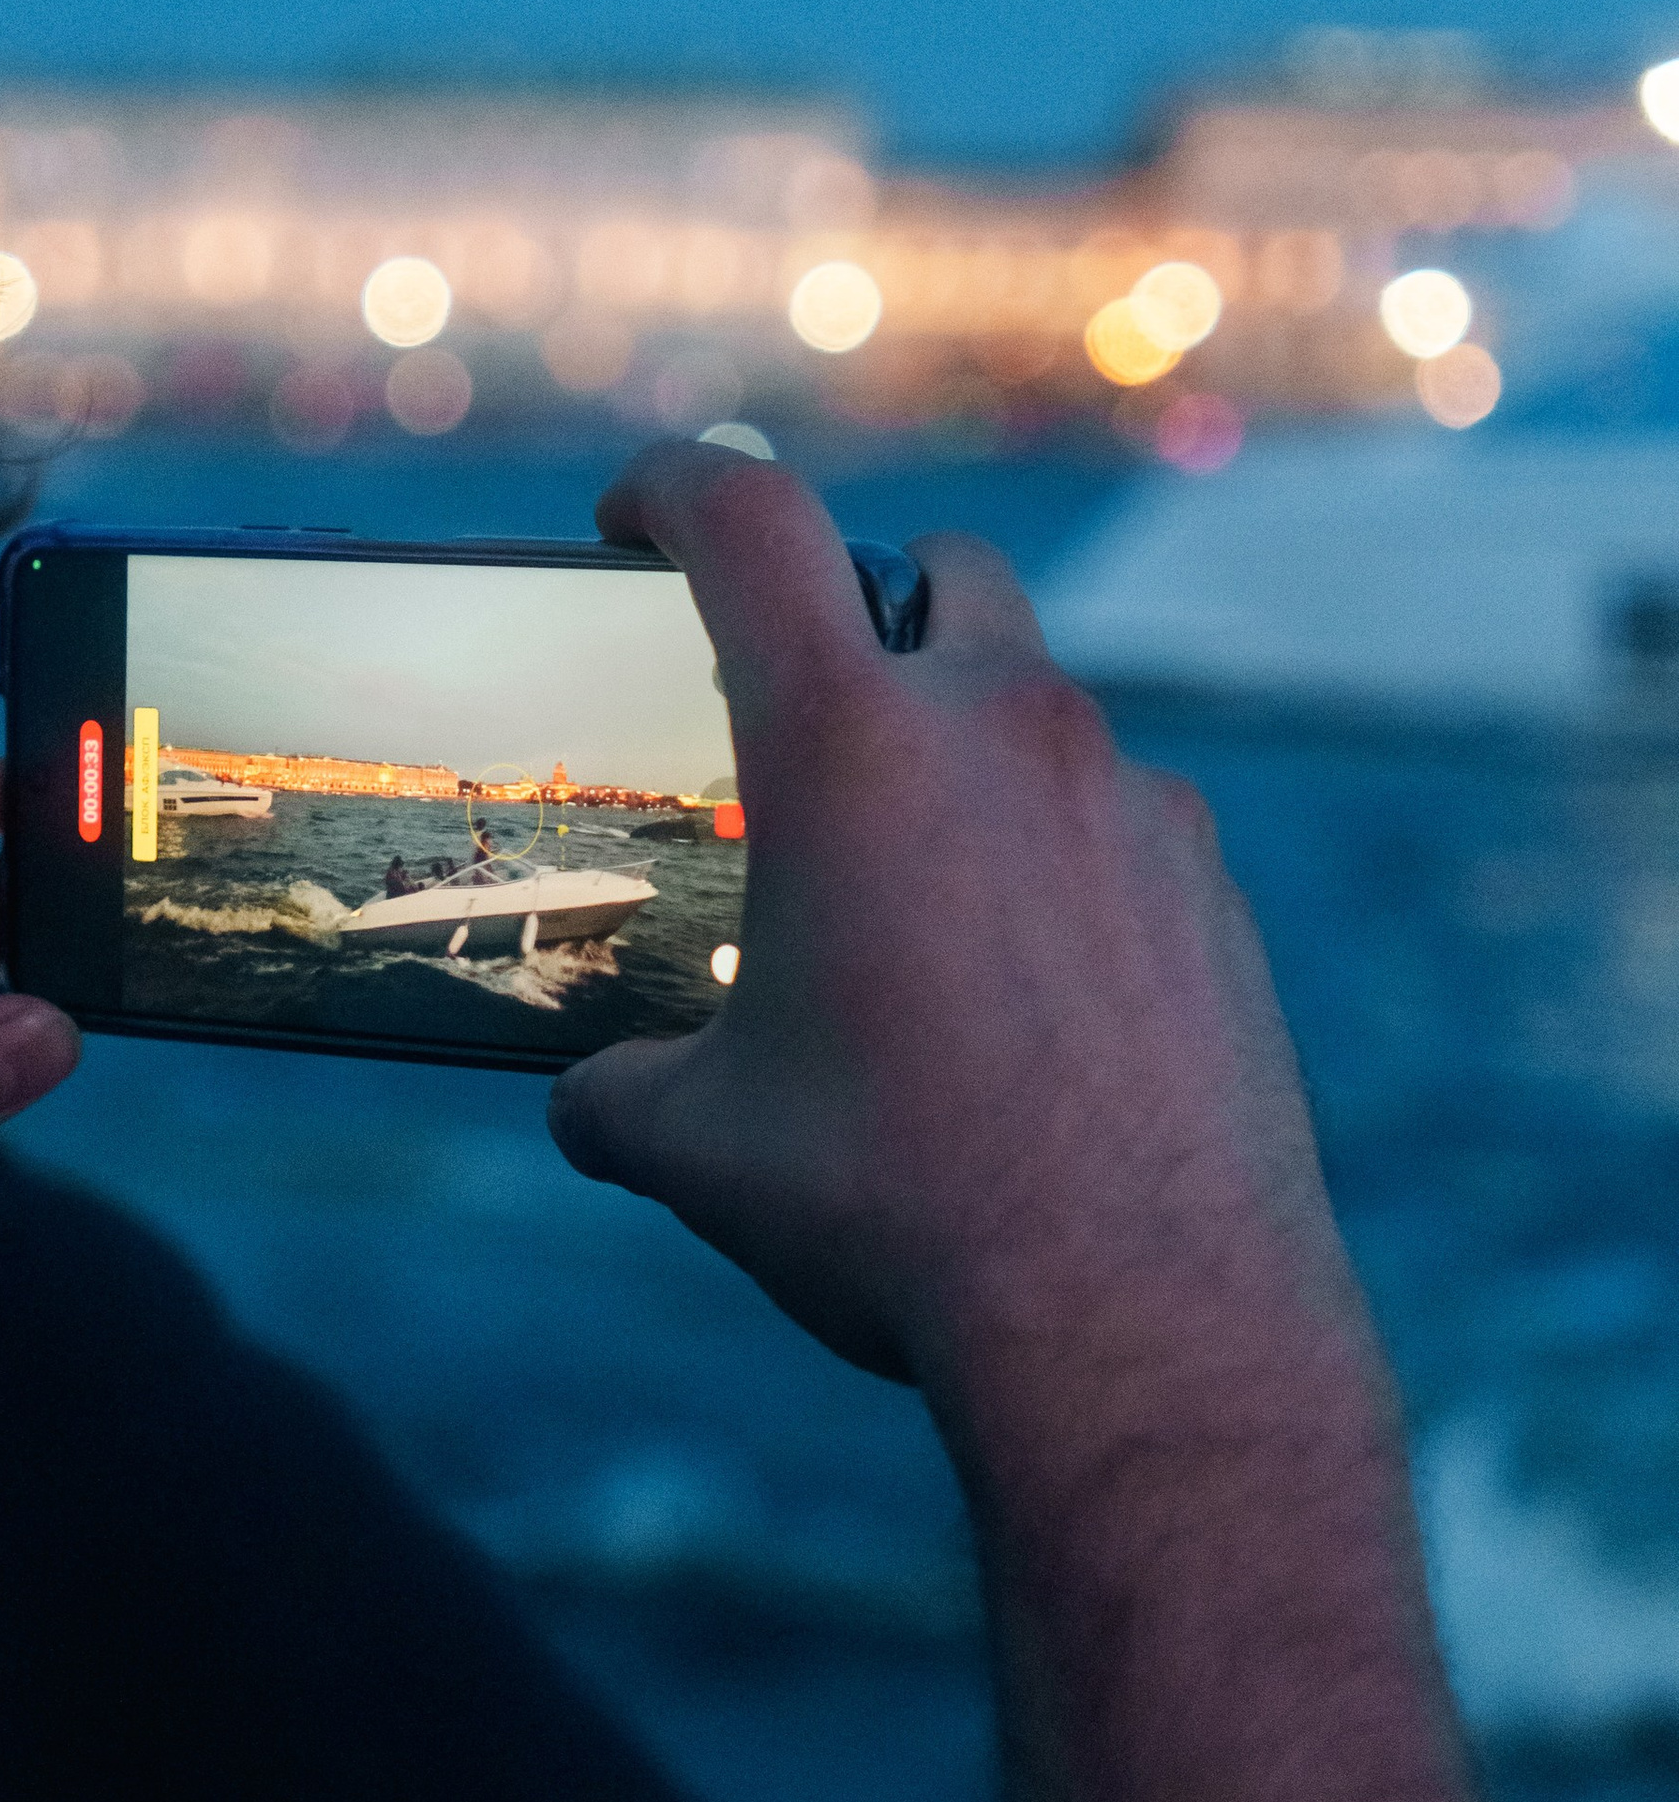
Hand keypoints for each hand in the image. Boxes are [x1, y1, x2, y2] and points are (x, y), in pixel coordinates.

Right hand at [549, 444, 1365, 1442]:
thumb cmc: (895, 1209)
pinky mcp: (1212, 891)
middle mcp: (1002, 729)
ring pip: (1036, 710)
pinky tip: (1021, 997)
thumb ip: (619, 1091)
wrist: (1144, 1318)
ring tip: (910, 901)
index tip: (634, 512)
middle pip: (933, 574)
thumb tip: (589, 1100)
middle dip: (860, 604)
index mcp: (850, 742)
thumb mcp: (698, 1151)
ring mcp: (1131, 801)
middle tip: (802, 706)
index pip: (747, 518)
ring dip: (966, 757)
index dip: (672, 483)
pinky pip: (1117, 826)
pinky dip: (1056, 865)